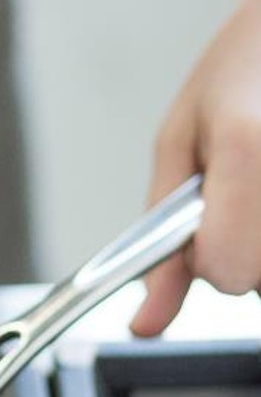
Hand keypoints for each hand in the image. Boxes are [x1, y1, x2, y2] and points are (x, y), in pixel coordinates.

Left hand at [134, 0, 260, 335]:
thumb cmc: (242, 71)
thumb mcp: (179, 147)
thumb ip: (162, 244)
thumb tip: (147, 325)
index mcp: (248, 149)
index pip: (226, 271)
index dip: (203, 258)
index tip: (204, 218)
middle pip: (258, 281)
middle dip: (240, 251)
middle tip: (242, 189)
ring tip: (259, 183)